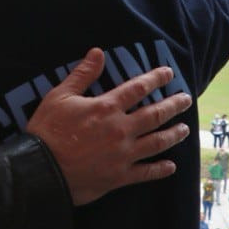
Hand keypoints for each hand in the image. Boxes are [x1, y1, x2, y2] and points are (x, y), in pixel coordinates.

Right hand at [26, 48, 191, 205]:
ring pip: (157, 142)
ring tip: (184, 129)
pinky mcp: (120, 176)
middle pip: (155, 114)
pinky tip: (171, 166)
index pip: (138, 88)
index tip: (169, 73)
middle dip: (174, 105)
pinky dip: (160, 169)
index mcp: (107, 107)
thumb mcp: (60, 96)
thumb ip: (82, 75)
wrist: (41, 170)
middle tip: (187, 99)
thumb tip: (98, 52)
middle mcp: (121, 129)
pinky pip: (146, 172)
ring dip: (173, 134)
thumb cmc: (47, 130)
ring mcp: (123, 154)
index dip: (155, 78)